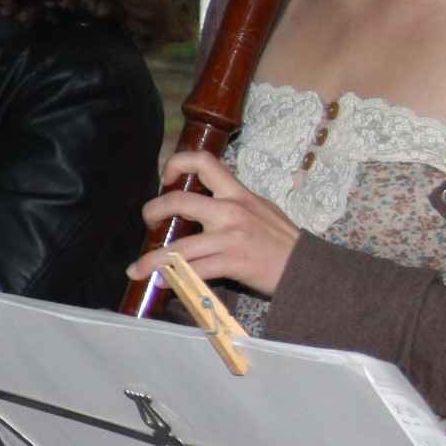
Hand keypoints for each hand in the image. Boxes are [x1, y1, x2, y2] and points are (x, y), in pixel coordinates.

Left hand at [127, 149, 300, 295]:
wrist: (307, 267)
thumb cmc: (282, 240)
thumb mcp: (260, 209)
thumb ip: (232, 203)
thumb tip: (203, 204)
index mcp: (238, 193)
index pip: (204, 162)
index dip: (177, 163)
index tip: (164, 178)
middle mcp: (231, 210)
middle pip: (179, 202)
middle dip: (153, 212)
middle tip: (147, 223)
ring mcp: (231, 237)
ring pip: (180, 247)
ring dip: (153, 260)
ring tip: (137, 269)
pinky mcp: (233, 263)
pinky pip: (195, 271)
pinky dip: (175, 279)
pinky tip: (164, 284)